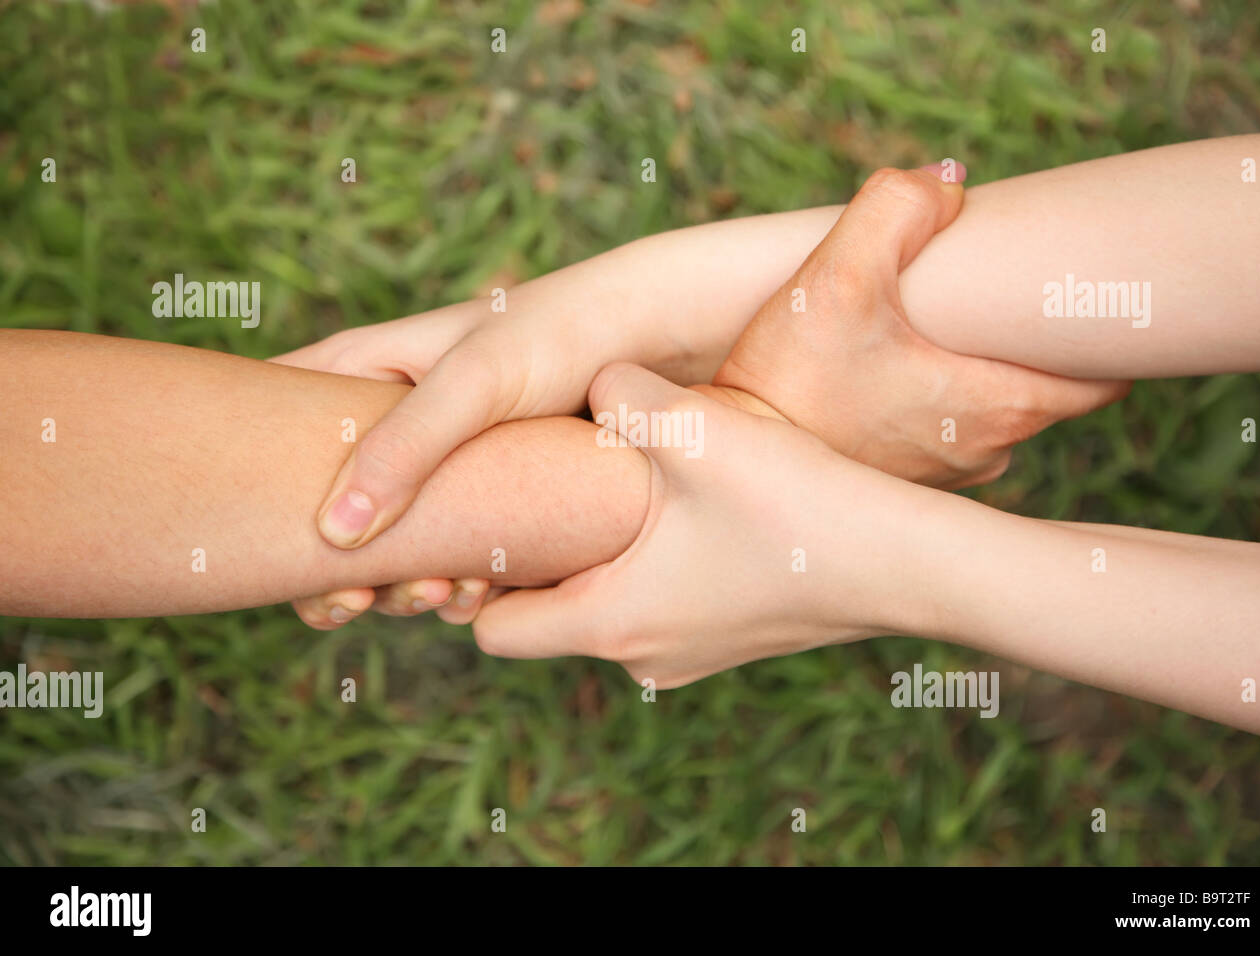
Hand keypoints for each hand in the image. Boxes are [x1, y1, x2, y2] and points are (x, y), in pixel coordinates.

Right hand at [270, 256, 738, 627]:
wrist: (688, 336)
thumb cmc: (575, 332)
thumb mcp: (478, 382)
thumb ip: (404, 448)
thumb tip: (332, 536)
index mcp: (380, 365)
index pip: (285, 413)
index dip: (254, 474)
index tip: (247, 539)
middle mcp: (413, 413)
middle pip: (339, 495)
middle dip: (338, 558)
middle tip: (350, 602)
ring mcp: (462, 458)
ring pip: (402, 534)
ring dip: (401, 576)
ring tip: (429, 597)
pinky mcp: (512, 495)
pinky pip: (464, 548)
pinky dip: (459, 579)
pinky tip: (473, 598)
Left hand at [470, 363, 940, 687]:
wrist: (910, 562)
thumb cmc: (799, 504)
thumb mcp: (695, 429)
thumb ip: (618, 392)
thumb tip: (593, 379)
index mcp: (610, 623)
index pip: (492, 630)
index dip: (476, 574)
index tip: (491, 514)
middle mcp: (643, 657)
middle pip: (546, 617)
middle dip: (538, 555)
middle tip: (546, 483)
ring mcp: (690, 655)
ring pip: (605, 606)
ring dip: (599, 552)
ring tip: (620, 483)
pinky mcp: (729, 637)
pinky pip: (656, 604)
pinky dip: (649, 562)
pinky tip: (686, 503)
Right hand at [712, 166, 1130, 488]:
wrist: (730, 454)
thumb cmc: (790, 378)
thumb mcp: (839, 275)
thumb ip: (899, 206)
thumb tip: (946, 184)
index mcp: (998, 407)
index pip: (1103, 381)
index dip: (1101, 333)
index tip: (1074, 296)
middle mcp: (984, 453)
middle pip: (1046, 390)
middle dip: (1026, 342)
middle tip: (991, 294)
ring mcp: (945, 476)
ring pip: (992, 411)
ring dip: (974, 372)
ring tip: (930, 330)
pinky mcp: (902, 484)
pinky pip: (944, 433)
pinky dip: (934, 401)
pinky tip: (892, 371)